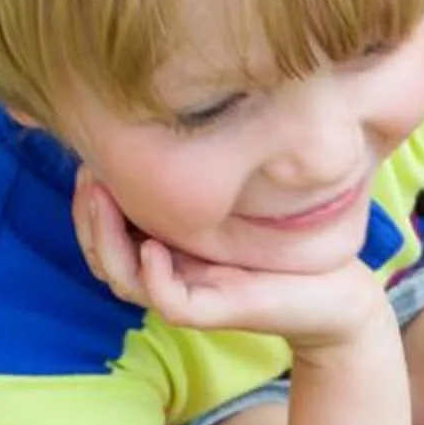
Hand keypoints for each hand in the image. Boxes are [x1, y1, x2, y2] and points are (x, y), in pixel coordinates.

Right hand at [73, 172, 390, 353]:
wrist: (336, 285)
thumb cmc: (285, 235)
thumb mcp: (232, 190)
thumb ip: (197, 170)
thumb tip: (161, 113)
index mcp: (164, 247)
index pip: (102, 233)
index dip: (87, 202)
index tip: (88, 161)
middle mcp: (168, 272)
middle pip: (102, 256)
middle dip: (87, 217)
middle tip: (89, 177)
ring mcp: (190, 293)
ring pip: (124, 279)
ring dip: (107, 241)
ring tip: (106, 200)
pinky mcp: (216, 311)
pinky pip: (169, 302)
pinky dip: (153, 278)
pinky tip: (152, 247)